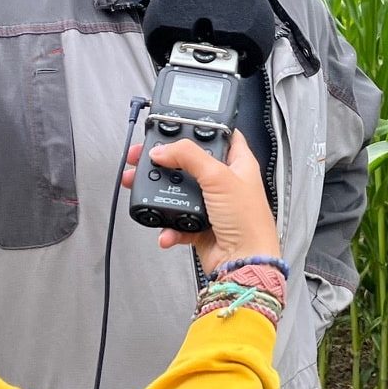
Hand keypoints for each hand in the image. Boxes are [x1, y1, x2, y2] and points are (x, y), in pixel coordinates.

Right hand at [124, 131, 281, 274]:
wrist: (244, 263)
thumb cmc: (249, 222)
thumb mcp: (219, 177)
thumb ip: (189, 156)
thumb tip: (163, 150)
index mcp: (238, 163)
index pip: (220, 135)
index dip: (199, 128)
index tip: (175, 125)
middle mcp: (225, 182)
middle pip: (189, 162)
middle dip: (165, 160)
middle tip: (143, 156)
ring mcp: (211, 204)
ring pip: (177, 190)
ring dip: (158, 191)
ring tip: (139, 185)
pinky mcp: (199, 226)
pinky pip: (175, 220)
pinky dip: (167, 225)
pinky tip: (165, 228)